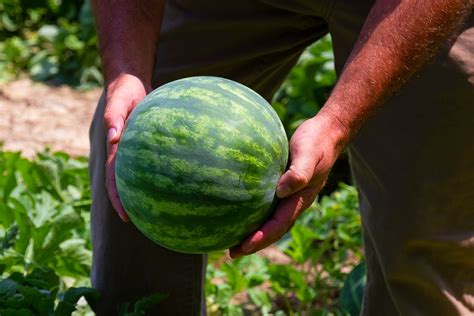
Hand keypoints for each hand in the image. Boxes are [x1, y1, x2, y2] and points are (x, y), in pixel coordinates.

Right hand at [104, 73, 149, 221]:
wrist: (132, 80)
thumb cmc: (124, 90)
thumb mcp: (118, 101)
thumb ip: (114, 118)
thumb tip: (113, 137)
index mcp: (116, 148)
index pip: (115, 180)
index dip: (118, 199)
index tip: (126, 216)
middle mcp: (125, 152)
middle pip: (127, 182)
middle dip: (133, 202)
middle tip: (144, 221)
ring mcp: (137, 148)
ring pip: (141, 173)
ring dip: (146, 190)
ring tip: (161, 207)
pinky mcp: (149, 141)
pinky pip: (156, 159)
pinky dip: (162, 170)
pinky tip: (179, 178)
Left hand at [229, 113, 347, 257]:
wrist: (327, 132)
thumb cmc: (316, 141)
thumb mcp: (308, 154)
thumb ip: (299, 172)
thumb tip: (282, 191)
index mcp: (301, 199)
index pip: (278, 225)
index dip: (261, 238)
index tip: (242, 247)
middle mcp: (295, 201)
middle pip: (274, 229)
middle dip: (255, 243)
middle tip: (232, 253)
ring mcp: (290, 195)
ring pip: (272, 220)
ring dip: (255, 231)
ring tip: (233, 238)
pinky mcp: (284, 185)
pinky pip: (268, 204)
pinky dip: (256, 213)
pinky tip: (240, 209)